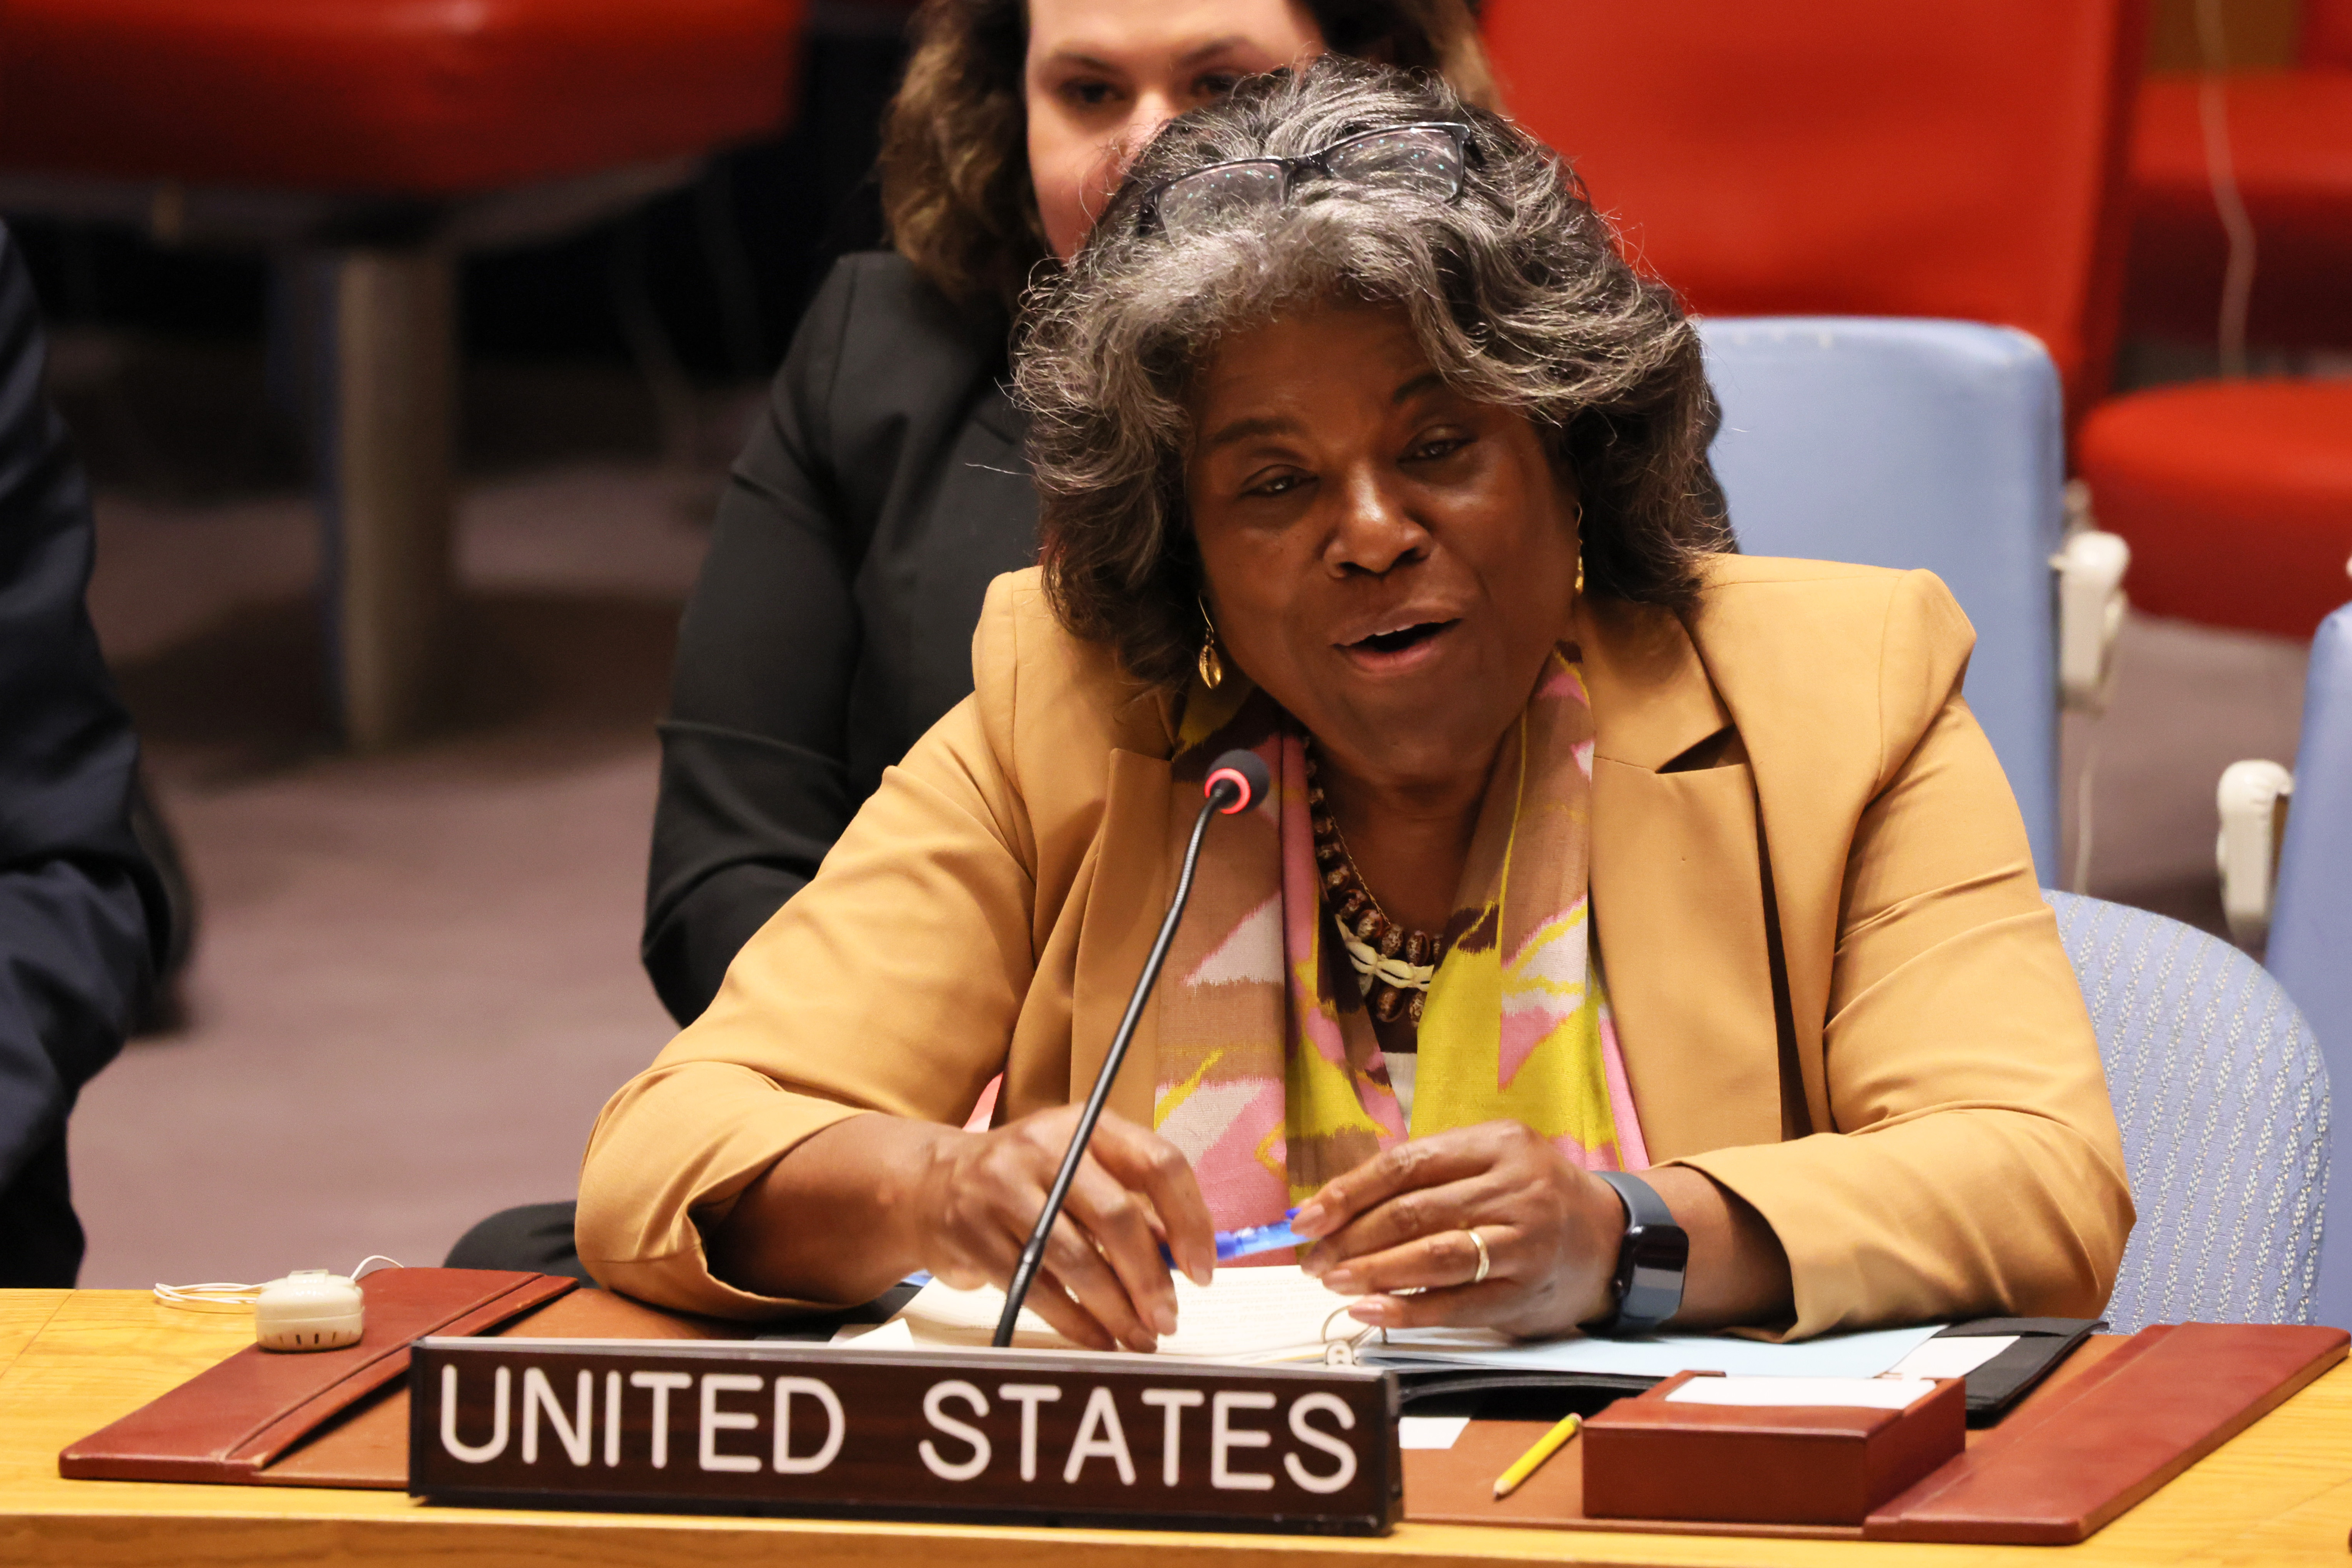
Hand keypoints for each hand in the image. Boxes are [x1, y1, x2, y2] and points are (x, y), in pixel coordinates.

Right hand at [905, 1106, 1217, 1352]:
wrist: (929, 1184)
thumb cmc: (1027, 1182)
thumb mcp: (1081, 1172)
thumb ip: (1134, 1205)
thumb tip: (1185, 1257)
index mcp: (1087, 1125)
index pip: (1158, 1162)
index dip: (1190, 1220)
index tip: (1203, 1271)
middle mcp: (1045, 1147)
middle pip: (1118, 1216)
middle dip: (1151, 1278)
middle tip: (1169, 1319)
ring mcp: (1003, 1188)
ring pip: (1077, 1260)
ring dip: (1117, 1309)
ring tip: (1141, 1339)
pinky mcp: (974, 1233)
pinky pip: (1037, 1289)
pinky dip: (1075, 1322)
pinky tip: (1099, 1339)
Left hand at [1289, 1121, 1628, 1337]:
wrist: (1609, 1238)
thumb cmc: (1528, 1197)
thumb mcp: (1488, 1163)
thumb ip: (1425, 1177)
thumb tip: (1337, 1208)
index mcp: (1497, 1144)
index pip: (1406, 1164)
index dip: (1348, 1191)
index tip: (1307, 1218)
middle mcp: (1515, 1187)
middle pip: (1414, 1210)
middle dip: (1351, 1237)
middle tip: (1313, 1259)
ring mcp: (1525, 1241)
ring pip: (1433, 1255)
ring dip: (1373, 1271)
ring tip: (1333, 1281)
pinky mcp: (1526, 1291)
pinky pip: (1456, 1304)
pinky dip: (1407, 1310)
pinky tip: (1370, 1311)